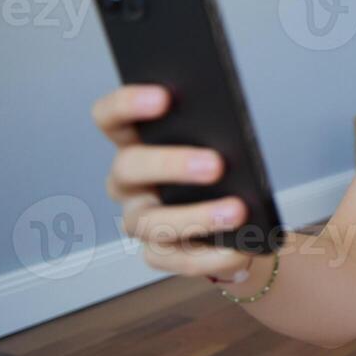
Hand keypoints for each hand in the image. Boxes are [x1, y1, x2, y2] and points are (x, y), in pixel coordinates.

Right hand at [90, 84, 255, 283]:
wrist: (244, 224)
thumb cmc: (227, 172)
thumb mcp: (224, 146)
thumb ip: (217, 134)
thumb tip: (233, 131)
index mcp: (137, 142)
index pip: (110, 117)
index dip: (127, 104)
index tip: (164, 96)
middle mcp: (129, 182)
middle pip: (128, 167)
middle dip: (171, 164)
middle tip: (216, 164)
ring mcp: (139, 219)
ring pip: (151, 221)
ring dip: (197, 217)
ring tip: (238, 212)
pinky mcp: (158, 254)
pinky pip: (177, 259)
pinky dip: (212, 256)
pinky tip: (240, 250)